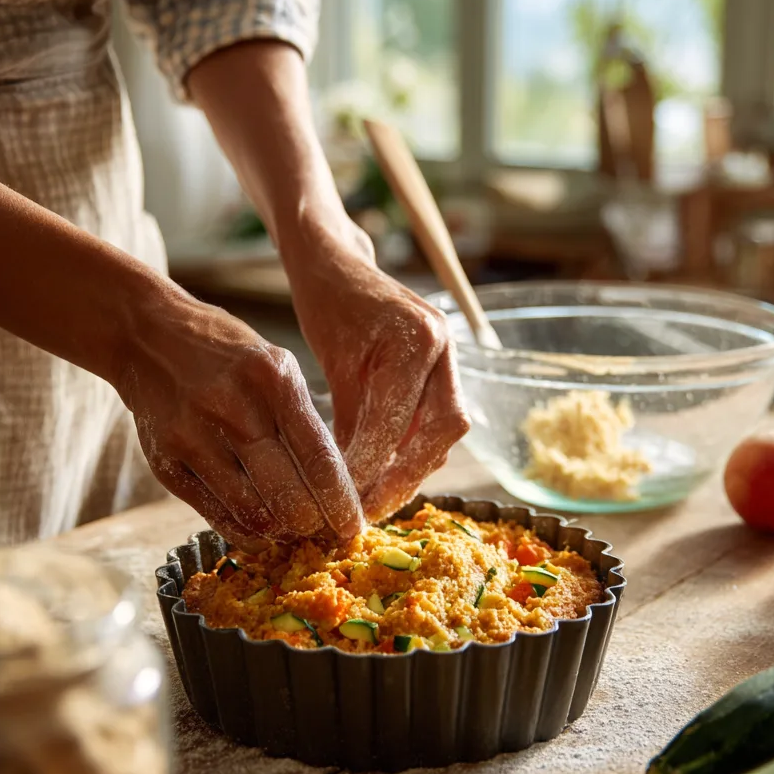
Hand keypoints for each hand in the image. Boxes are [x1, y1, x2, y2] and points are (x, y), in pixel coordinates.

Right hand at [115, 292, 362, 548]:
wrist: (146, 336)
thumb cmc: (226, 355)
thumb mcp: (275, 367)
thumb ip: (302, 419)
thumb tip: (333, 485)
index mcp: (274, 381)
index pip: (319, 459)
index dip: (339, 503)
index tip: (352, 528)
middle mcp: (234, 410)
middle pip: (289, 494)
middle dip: (314, 525)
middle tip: (324, 534)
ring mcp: (195, 437)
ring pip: (253, 512)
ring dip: (280, 532)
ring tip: (294, 533)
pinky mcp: (165, 462)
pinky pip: (215, 514)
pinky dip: (245, 531)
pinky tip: (261, 531)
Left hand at [288, 225, 470, 519]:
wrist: (337, 261)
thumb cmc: (325, 303)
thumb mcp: (330, 362)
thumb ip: (349, 420)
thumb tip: (347, 482)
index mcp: (415, 339)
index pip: (398, 421)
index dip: (375, 466)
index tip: (348, 500)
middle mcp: (442, 346)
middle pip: (443, 432)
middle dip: (407, 477)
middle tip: (370, 512)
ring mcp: (448, 355)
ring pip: (444, 430)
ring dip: (413, 468)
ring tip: (374, 501)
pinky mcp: (442, 367)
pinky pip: (435, 419)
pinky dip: (412, 448)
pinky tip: (384, 473)